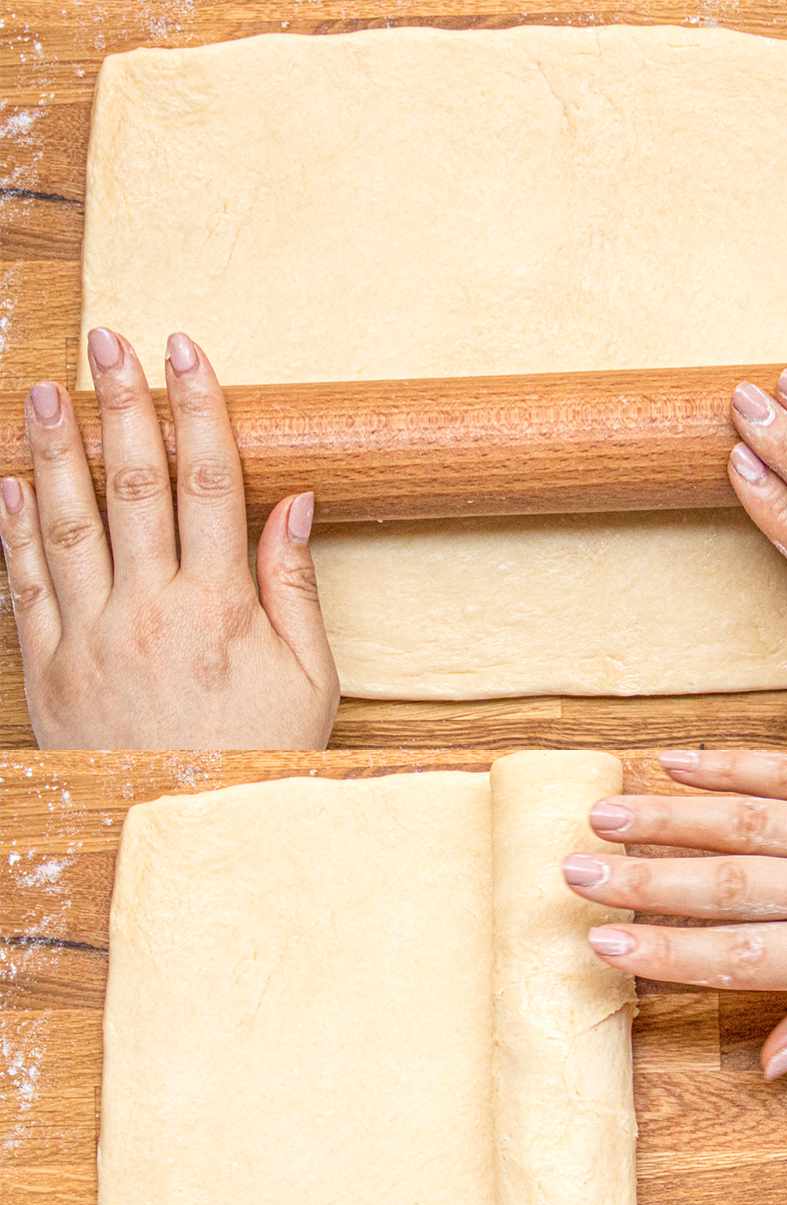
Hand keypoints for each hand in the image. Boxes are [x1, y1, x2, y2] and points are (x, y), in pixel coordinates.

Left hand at [0, 328, 338, 748]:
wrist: (189, 833)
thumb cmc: (259, 758)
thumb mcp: (309, 680)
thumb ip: (293, 587)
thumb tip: (294, 504)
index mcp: (218, 607)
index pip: (206, 481)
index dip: (196, 408)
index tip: (184, 351)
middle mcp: (147, 611)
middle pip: (132, 484)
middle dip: (121, 403)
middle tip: (107, 341)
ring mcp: (87, 640)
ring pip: (65, 523)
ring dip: (53, 450)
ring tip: (44, 390)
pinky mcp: (44, 673)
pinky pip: (20, 587)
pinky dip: (11, 530)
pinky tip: (9, 483)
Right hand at [563, 749, 786, 1077]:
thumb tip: (769, 1064)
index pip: (741, 955)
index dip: (665, 951)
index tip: (604, 945)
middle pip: (724, 885)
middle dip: (641, 882)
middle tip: (573, 875)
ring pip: (744, 823)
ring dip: (667, 818)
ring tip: (603, 815)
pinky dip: (729, 766)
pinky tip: (679, 762)